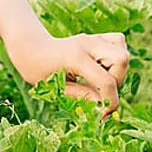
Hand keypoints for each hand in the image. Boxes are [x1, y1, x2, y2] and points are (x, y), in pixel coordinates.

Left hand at [7, 31, 129, 116]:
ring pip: (122, 49)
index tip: (103, 115)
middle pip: (122, 59)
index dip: (110, 102)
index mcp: (75, 57)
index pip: (106, 81)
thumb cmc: (36, 68)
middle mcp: (87, 43)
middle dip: (118, 81)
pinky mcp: (96, 37)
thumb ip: (81, 96)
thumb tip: (104, 108)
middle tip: (101, 93)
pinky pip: (118, 43)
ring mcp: (92, 38)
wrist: (29, 46)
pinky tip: (102, 68)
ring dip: (118, 69)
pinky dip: (116, 58)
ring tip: (100, 79)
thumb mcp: (55, 88)